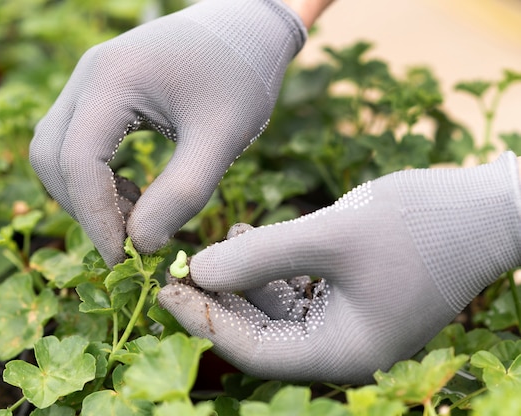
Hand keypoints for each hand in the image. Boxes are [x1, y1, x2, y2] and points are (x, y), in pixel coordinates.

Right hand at [29, 0, 307, 266]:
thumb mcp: (222, 136)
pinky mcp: (101, 89)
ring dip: (86, 193)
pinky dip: (95, 176)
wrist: (247, 25)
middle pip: (51, 156)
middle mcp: (89, 74)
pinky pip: (76, 140)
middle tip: (128, 241)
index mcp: (113, 79)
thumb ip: (183, 192)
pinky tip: (135, 192)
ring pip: (56, 149)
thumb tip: (142, 243)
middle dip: (82, 207)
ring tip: (137, 216)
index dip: (96, 219)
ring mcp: (90, 79)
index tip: (125, 258)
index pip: (78, 162)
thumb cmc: (242, 74)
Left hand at [159, 152, 520, 383]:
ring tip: (211, 244)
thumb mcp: (331, 235)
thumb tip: (198, 270)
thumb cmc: (421, 225)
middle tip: (177, 266)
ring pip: (272, 310)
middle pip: (257, 332)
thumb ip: (260, 255)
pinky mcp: (350, 299)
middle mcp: (340, 349)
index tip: (164, 287)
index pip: (250, 350)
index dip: (202, 320)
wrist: (486, 210)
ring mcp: (346, 324)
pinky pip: (294, 291)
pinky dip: (267, 268)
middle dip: (216, 299)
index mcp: (339, 353)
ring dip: (240, 279)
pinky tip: (246, 237)